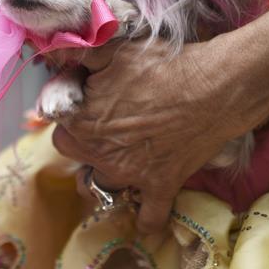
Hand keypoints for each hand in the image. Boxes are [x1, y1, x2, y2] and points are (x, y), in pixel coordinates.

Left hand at [51, 36, 260, 233]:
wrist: (214, 88)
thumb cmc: (163, 65)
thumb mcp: (115, 50)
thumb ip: (79, 53)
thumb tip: (54, 49)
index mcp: (82, 120)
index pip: (55, 118)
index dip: (69, 104)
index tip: (85, 94)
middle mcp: (99, 153)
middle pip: (70, 150)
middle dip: (79, 135)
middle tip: (98, 119)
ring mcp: (129, 175)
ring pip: (97, 186)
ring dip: (100, 175)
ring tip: (114, 157)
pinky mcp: (160, 186)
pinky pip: (148, 216)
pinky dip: (145, 219)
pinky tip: (144, 218)